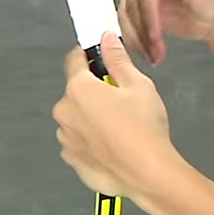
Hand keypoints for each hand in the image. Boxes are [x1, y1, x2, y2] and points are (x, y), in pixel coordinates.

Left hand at [53, 31, 179, 200]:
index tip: (99, 56)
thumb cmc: (144, 129)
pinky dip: (92, 141)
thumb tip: (108, 41)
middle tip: (122, 99)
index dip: (88, 55)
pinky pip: (79, 142)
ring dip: (92, 117)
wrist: (147, 173)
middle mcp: (66, 112)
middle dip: (95, 91)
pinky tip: (114, 144)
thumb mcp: (139, 84)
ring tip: (120, 126)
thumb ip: (118, 60)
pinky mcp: (72, 159)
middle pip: (76, 91)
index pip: (74, 60)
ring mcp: (66, 138)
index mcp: (79, 89)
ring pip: (77, 118)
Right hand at [119, 0, 213, 64]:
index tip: (155, 32)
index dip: (149, 12)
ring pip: (127, 16)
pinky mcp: (139, 9)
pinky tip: (148, 52)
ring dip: (139, 40)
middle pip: (132, 3)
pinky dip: (137, 42)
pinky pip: (128, 25)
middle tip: (156, 48)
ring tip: (155, 55)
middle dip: (144, 30)